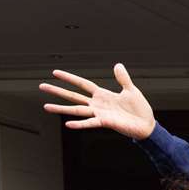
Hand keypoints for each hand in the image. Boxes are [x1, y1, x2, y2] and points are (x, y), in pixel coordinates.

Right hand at [40, 63, 156, 139]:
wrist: (147, 125)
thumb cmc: (139, 109)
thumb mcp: (131, 90)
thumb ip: (122, 78)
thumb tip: (118, 64)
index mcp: (102, 95)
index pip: (82, 84)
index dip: (69, 78)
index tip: (55, 73)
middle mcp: (97, 104)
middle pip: (73, 96)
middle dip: (58, 91)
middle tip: (41, 86)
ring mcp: (99, 114)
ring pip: (76, 110)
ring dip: (61, 108)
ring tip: (45, 106)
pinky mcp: (105, 122)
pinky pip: (90, 123)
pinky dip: (79, 124)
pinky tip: (68, 123)